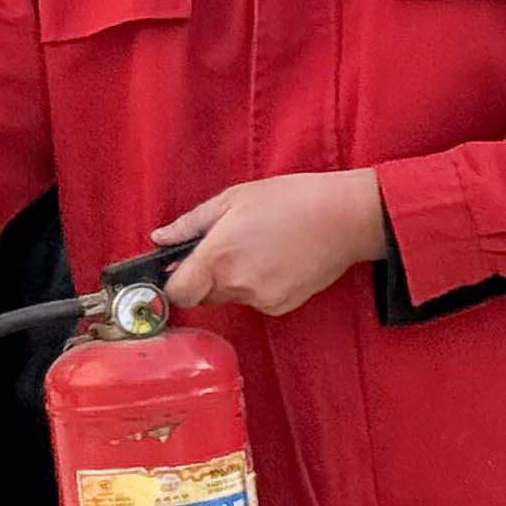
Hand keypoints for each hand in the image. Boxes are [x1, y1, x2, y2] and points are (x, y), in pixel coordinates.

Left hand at [159, 169, 386, 314]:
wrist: (347, 218)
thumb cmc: (292, 200)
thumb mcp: (234, 199)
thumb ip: (190, 223)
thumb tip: (159, 238)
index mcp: (218, 256)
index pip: (176, 293)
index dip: (173, 281)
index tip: (179, 268)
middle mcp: (236, 284)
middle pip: (201, 296)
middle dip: (204, 277)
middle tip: (227, 247)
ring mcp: (260, 299)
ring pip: (229, 298)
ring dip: (232, 280)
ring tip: (258, 248)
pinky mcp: (280, 307)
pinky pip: (254, 301)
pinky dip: (257, 286)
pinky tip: (275, 261)